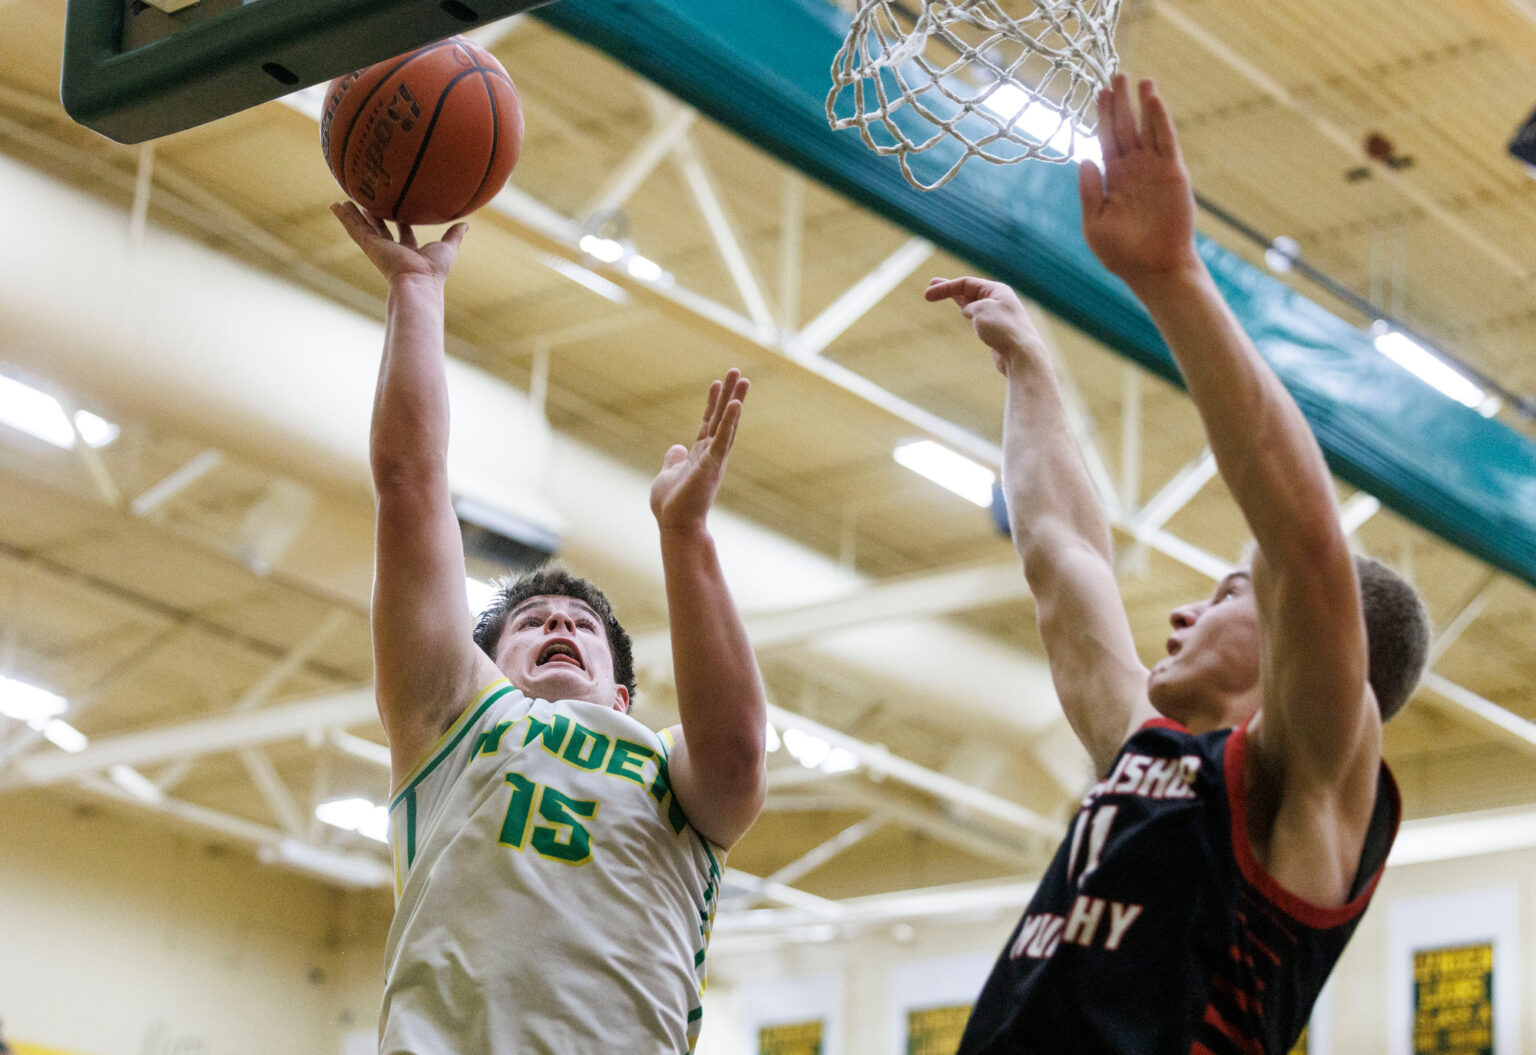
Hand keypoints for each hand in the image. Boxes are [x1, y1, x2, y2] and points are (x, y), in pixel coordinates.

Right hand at [330, 201, 466, 284]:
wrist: (419, 283)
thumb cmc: (434, 271)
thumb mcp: (447, 247)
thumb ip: (453, 236)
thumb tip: (465, 224)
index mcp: (409, 252)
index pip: (403, 232)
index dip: (400, 220)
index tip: (397, 207)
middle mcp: (391, 249)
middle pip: (379, 229)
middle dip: (372, 216)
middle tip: (365, 203)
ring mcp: (378, 247)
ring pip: (362, 226)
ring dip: (352, 214)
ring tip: (342, 201)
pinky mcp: (369, 245)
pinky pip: (353, 227)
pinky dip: (343, 216)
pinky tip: (334, 205)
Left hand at [651, 370, 748, 531]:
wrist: (675, 526)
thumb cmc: (672, 506)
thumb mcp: (667, 475)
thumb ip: (673, 460)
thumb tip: (676, 447)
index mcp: (699, 455)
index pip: (708, 423)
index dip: (712, 403)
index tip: (718, 382)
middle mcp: (710, 454)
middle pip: (721, 418)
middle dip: (729, 394)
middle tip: (738, 372)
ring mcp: (713, 459)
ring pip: (727, 424)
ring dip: (735, 401)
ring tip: (743, 379)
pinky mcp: (712, 465)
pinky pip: (723, 439)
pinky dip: (729, 421)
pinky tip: (735, 404)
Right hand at [924, 276, 1045, 374]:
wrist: (1021, 355)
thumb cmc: (1002, 330)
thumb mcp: (980, 310)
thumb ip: (971, 305)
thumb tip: (969, 311)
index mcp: (997, 290)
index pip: (966, 283)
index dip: (945, 287)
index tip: (927, 295)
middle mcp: (999, 300)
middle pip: (969, 291)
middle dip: (950, 288)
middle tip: (931, 285)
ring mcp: (998, 316)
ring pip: (974, 304)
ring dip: (960, 299)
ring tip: (946, 295)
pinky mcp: (997, 331)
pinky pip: (979, 317)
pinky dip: (969, 313)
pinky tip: (965, 312)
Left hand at [1077, 76, 1199, 287]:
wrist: (1154, 269)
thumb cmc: (1123, 254)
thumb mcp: (1095, 223)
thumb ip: (1089, 191)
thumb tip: (1084, 159)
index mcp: (1113, 180)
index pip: (1106, 140)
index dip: (1102, 116)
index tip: (1098, 93)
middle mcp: (1134, 170)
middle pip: (1125, 127)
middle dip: (1120, 102)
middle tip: (1115, 75)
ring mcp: (1154, 170)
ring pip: (1147, 129)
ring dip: (1143, 105)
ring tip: (1139, 80)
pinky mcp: (1173, 173)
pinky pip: (1166, 141)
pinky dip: (1161, 120)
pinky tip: (1154, 101)